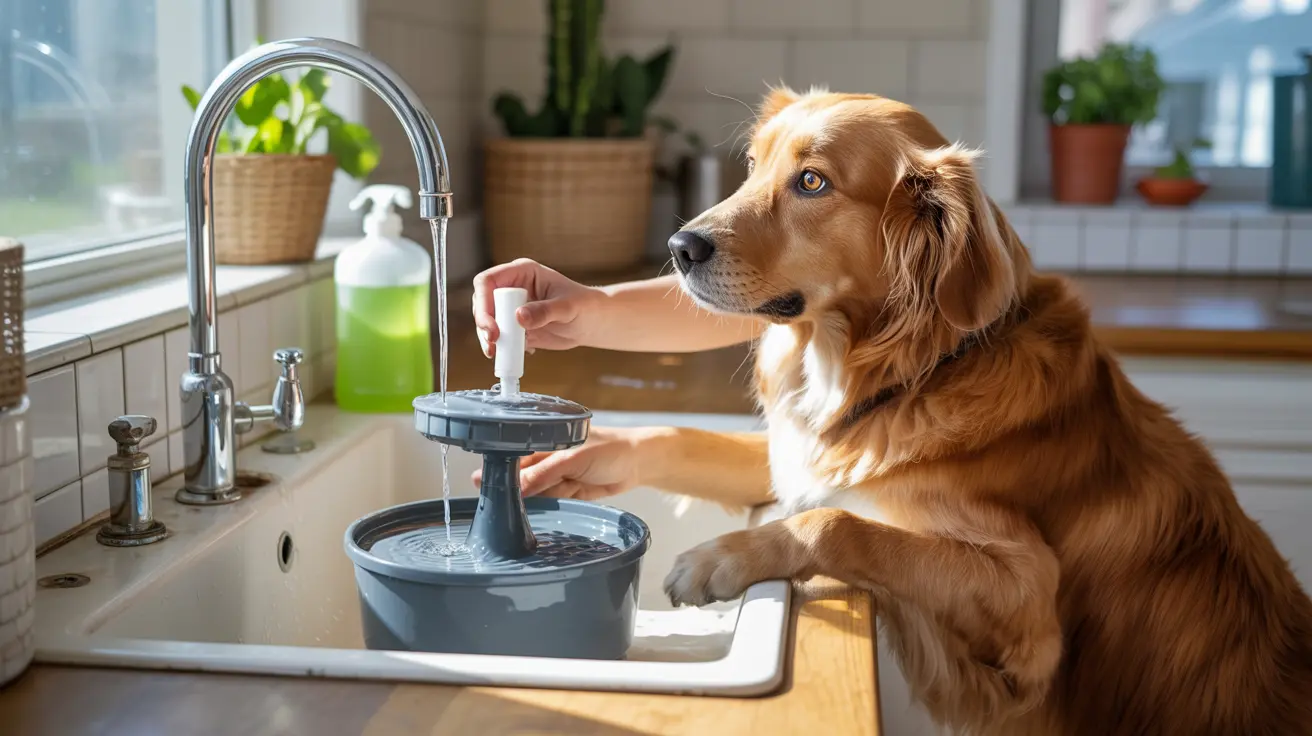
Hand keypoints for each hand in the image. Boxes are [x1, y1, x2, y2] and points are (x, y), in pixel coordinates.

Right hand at [471, 259, 605, 357]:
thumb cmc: (585, 306)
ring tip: (497, 354)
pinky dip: (502, 348)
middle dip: (484, 324)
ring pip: (487, 322)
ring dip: (488, 339)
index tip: (491, 326)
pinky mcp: (514, 327)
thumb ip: (544, 311)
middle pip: (482, 303)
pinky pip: (499, 337)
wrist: (591, 323)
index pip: (488, 281)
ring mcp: (511, 308)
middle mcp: (512, 288)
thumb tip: (519, 316)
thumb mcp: (567, 307)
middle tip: (493, 342)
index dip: (483, 302)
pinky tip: (520, 353)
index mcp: (522, 273)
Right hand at [471, 426, 654, 500]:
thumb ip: (544, 473)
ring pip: (537, 489)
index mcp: (549, 437)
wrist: (641, 464)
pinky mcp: (571, 490)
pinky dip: (547, 505)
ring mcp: (561, 473)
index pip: (518, 451)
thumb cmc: (612, 449)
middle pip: (524, 473)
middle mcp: (552, 455)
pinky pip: (552, 499)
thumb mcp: (573, 459)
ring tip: (509, 510)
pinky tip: (533, 511)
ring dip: (529, 499)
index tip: (482, 479)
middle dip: (511, 486)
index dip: (500, 464)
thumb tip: (517, 487)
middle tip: (490, 499)